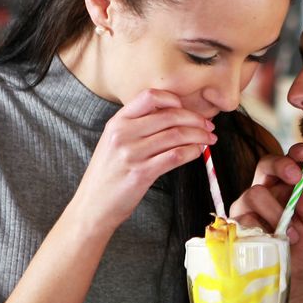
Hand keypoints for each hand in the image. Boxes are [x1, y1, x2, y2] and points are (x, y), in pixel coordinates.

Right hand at [73, 88, 215, 228]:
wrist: (93, 205)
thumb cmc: (108, 174)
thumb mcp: (114, 142)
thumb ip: (136, 126)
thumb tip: (173, 116)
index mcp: (117, 122)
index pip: (149, 97)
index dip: (172, 99)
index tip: (186, 108)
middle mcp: (123, 134)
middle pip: (170, 116)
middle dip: (196, 119)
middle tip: (208, 126)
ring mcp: (132, 153)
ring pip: (177, 135)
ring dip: (199, 136)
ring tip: (209, 139)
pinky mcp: (142, 173)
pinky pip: (176, 155)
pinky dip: (193, 151)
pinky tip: (198, 152)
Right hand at [229, 142, 302, 297]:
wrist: (295, 287)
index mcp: (289, 189)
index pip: (289, 162)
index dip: (296, 154)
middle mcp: (267, 194)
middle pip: (265, 165)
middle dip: (281, 166)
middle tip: (295, 177)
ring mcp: (248, 210)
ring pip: (254, 192)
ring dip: (274, 210)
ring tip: (289, 234)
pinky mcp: (236, 228)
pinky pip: (242, 219)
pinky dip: (261, 230)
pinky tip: (272, 242)